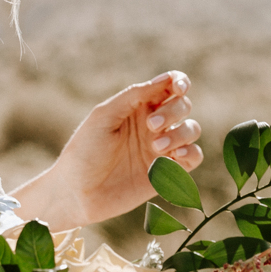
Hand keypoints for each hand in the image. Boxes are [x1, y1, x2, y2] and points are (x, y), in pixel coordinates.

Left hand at [11, 72, 200, 230]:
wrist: (77, 192)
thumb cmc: (85, 151)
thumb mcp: (104, 116)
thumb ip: (134, 95)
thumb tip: (166, 78)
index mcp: (137, 106)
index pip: (168, 86)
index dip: (179, 82)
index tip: (178, 87)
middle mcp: (153, 125)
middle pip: (183, 106)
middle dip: (173, 111)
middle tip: (151, 125)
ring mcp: (161, 148)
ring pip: (191, 130)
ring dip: (180, 134)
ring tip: (155, 147)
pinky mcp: (167, 172)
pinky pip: (193, 157)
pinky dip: (190, 153)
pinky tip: (174, 156)